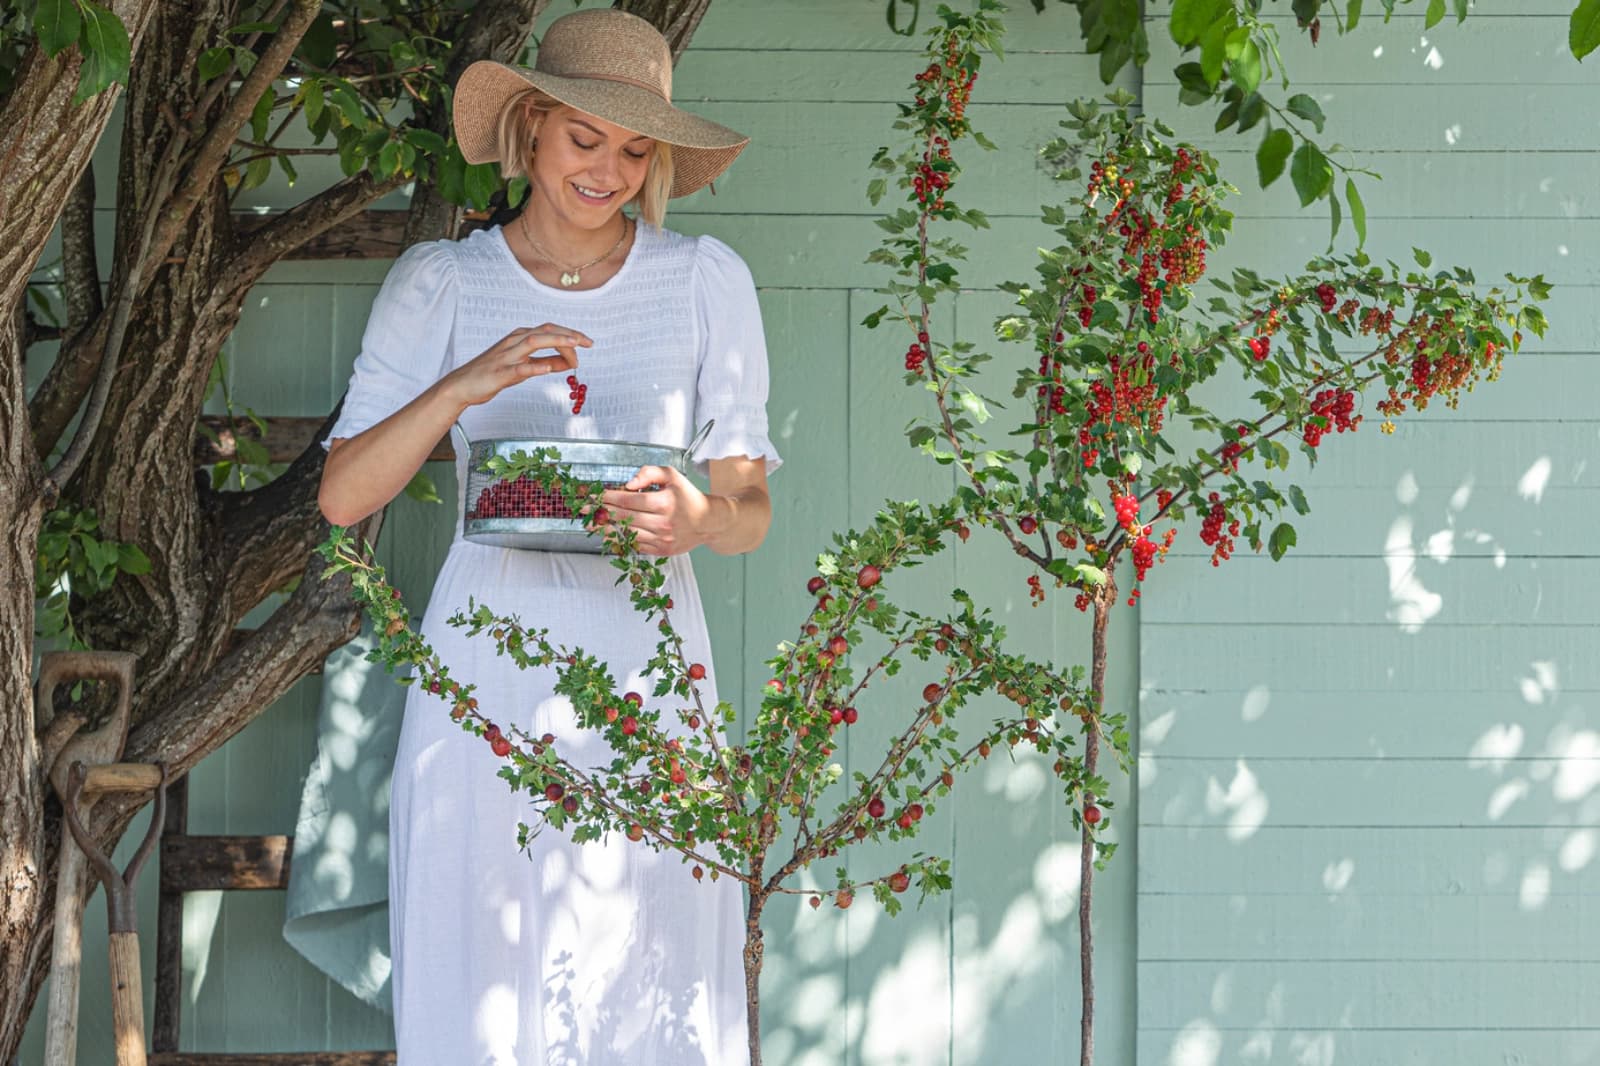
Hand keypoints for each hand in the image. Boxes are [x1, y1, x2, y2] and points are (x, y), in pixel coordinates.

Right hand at [444, 325, 592, 407]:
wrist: (462, 385)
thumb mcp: (523, 367)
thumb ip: (544, 363)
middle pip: (544, 331)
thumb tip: (568, 362)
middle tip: (588, 342)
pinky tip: (547, 369)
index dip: (570, 334)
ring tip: (574, 345)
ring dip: (555, 341)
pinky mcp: (499, 373)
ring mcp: (506, 356)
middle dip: (568, 334)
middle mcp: (513, 342)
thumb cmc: (492, 375)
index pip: (549, 330)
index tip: (587, 344)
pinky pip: (518, 368)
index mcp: (519, 338)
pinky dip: (534, 367)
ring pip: (533, 342)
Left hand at [590, 466, 711, 556]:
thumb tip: (627, 484)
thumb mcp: (672, 476)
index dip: (608, 497)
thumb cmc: (688, 496)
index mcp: (664, 502)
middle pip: (624, 517)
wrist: (708, 521)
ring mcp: (662, 539)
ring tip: (591, 524)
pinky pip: (636, 546)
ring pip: (627, 533)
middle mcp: (662, 522)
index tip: (593, 495)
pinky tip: (608, 535)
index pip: (628, 500)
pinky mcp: (662, 550)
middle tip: (583, 510)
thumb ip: (649, 473)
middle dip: (601, 512)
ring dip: (606, 528)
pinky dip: (620, 540)